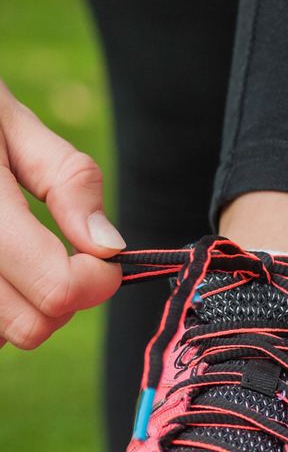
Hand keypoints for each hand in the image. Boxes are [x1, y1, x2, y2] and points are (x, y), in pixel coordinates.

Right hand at [0, 81, 123, 348]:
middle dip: (63, 299)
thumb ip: (68, 180)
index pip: (56, 289)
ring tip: (21, 259)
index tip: (102, 256)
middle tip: (64, 257)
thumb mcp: (13, 124)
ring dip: (25, 307)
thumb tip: (109, 247)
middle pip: (29, 327)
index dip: (96, 280)